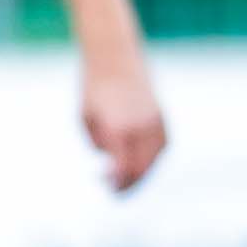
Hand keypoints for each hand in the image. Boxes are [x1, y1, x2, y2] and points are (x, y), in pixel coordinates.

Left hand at [80, 55, 166, 193]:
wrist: (114, 55)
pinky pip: (161, 146)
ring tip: (124, 175)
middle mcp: (139, 127)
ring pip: (154, 160)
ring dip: (140, 172)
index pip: (123, 169)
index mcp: (118, 129)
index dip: (116, 184)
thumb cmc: (93, 87)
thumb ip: (99, 144)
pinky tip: (139, 159)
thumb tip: (112, 165)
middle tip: (114, 190)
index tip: (106, 186)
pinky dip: (151, 157)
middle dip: (128, 184)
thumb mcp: (86, 118)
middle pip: (140, 170)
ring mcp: (153, 122)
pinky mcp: (160, 116)